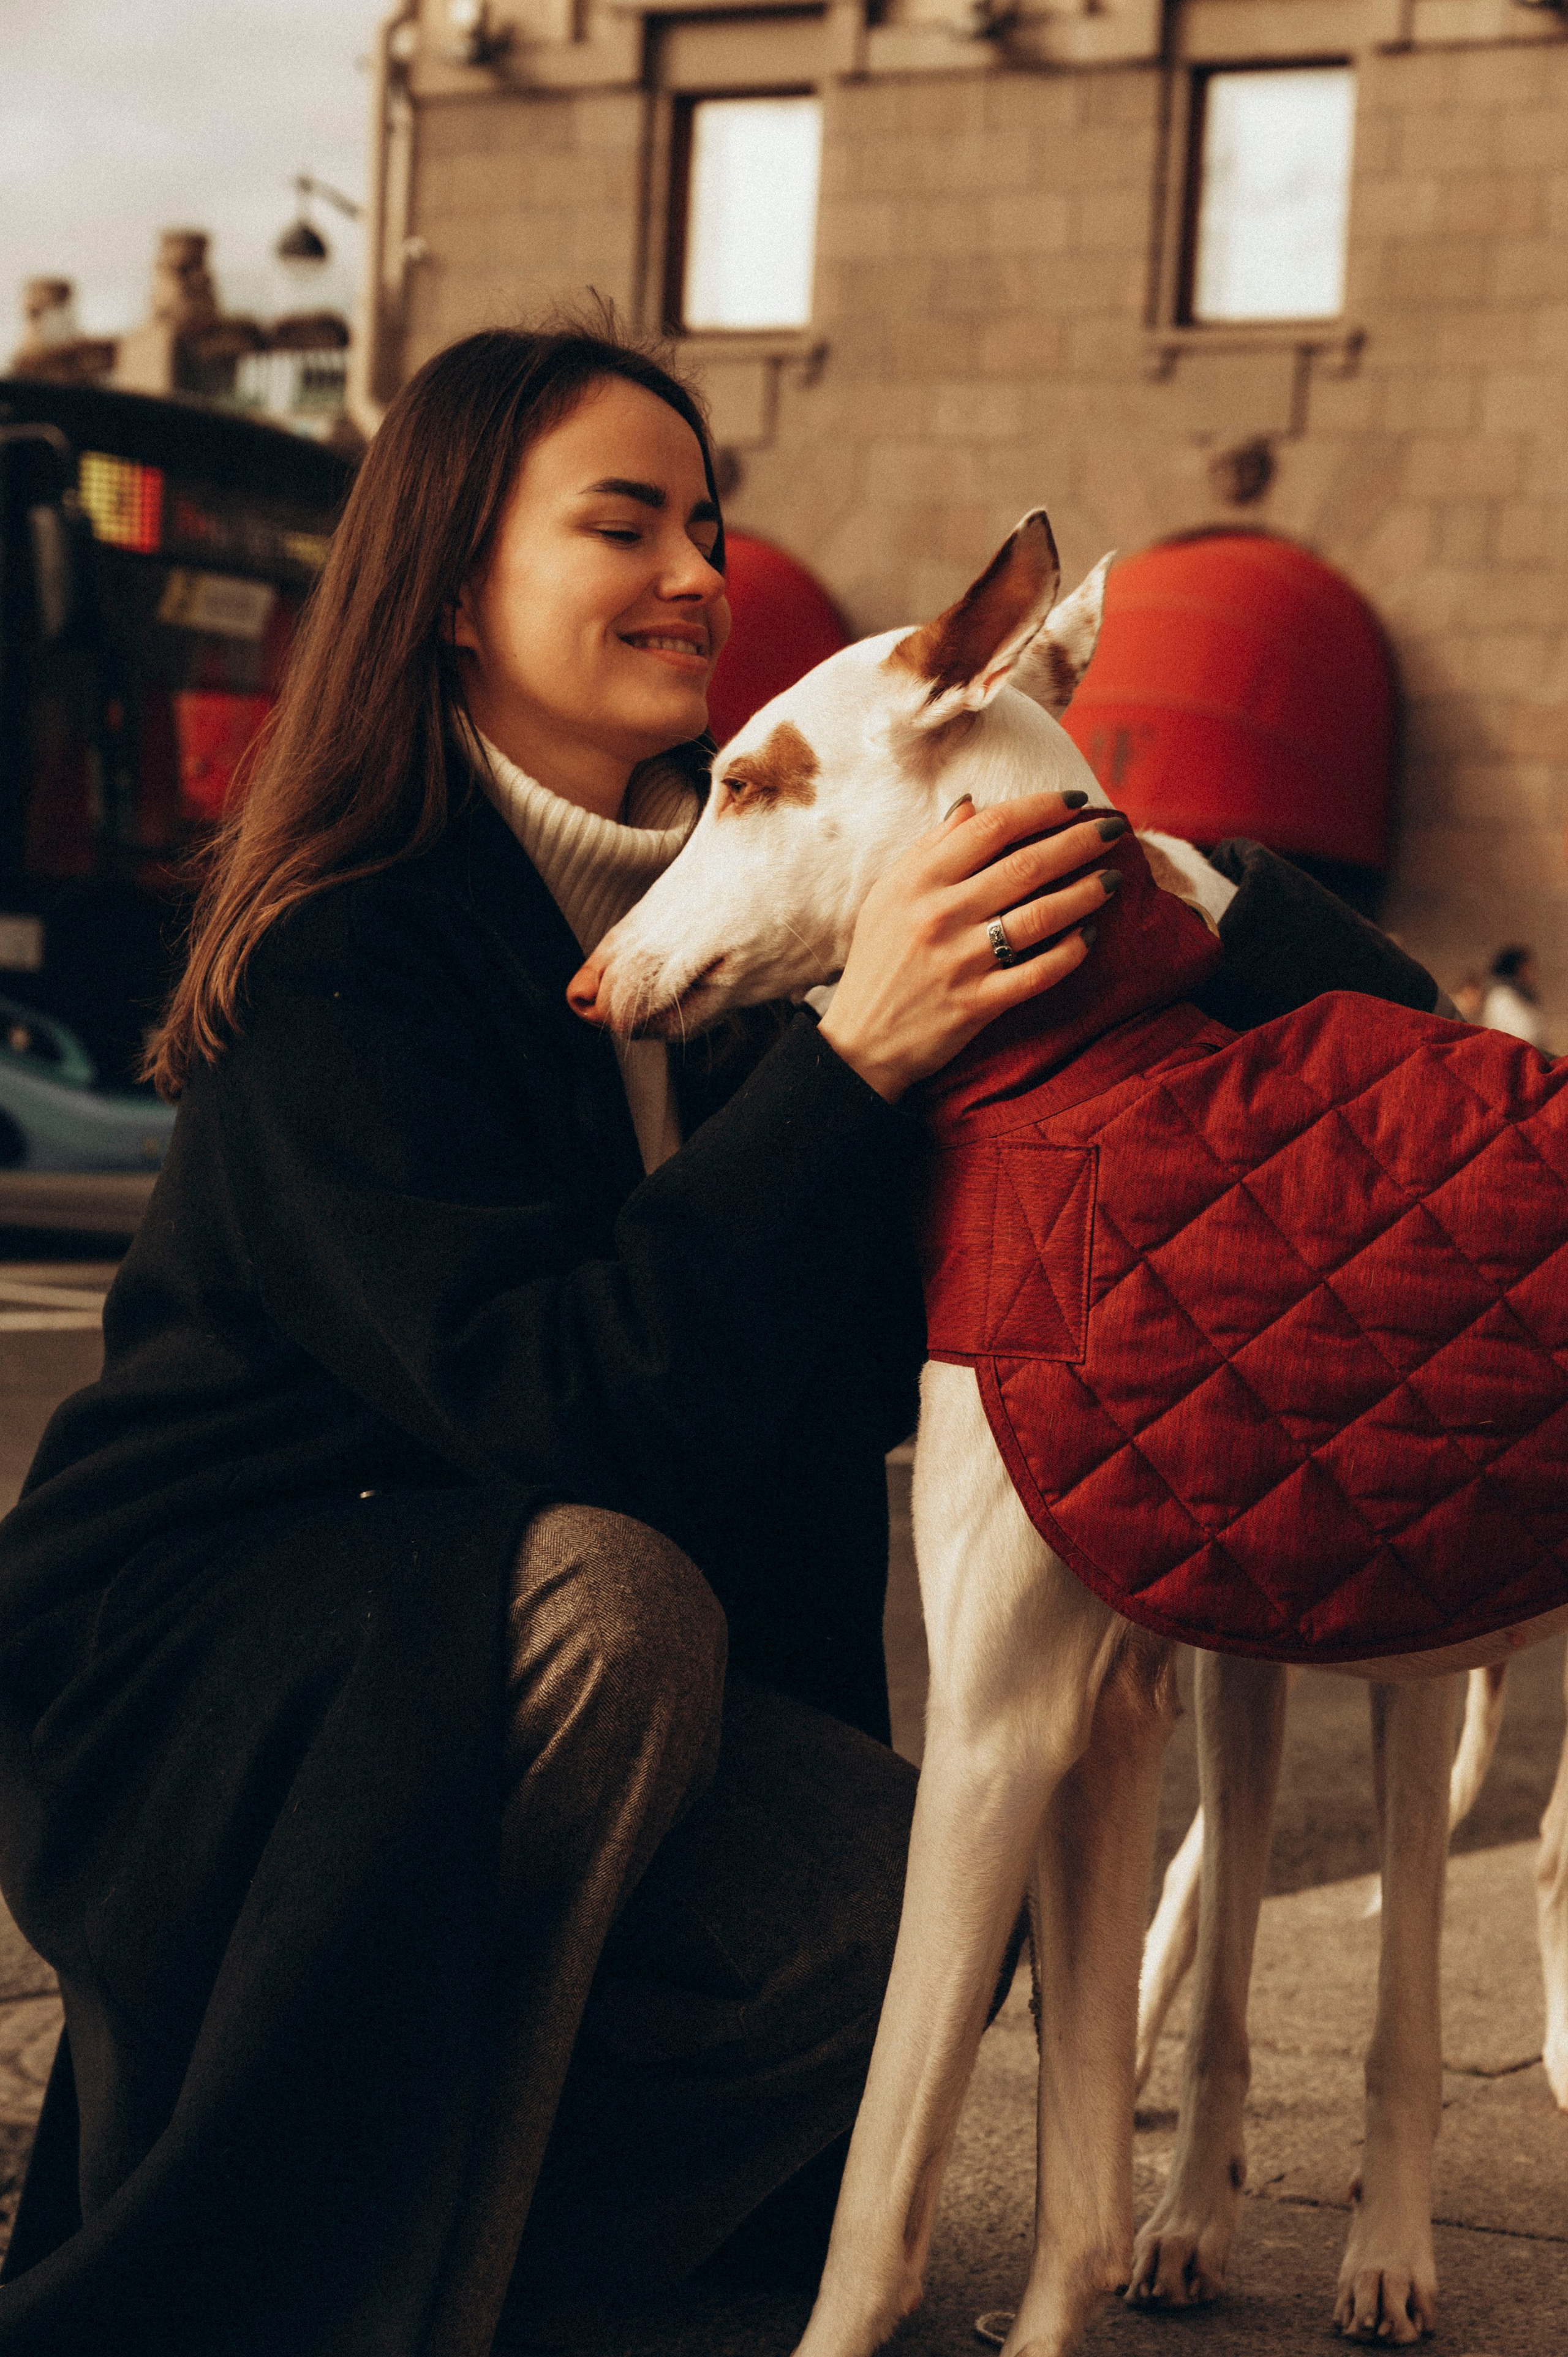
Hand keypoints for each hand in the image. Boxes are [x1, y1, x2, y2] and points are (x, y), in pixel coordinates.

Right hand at [818, 792, 1122, 1101]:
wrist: (862, 1040)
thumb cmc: (879, 959)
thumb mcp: (889, 894)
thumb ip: (931, 848)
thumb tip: (973, 804)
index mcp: (919, 881)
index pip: (991, 828)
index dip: (1040, 807)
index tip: (1075, 800)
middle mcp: (940, 916)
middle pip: (1025, 865)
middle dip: (1079, 841)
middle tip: (1114, 829)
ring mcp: (960, 961)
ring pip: (1040, 917)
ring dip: (1086, 893)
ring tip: (1113, 879)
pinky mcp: (977, 1004)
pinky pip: (1038, 974)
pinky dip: (1070, 953)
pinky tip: (1090, 936)